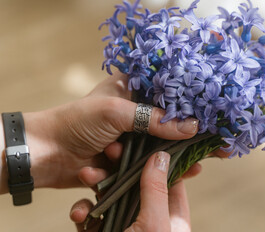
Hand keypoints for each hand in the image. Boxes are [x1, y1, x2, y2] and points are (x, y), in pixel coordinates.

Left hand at [27, 71, 199, 188]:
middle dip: (191, 136)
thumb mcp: (115, 112)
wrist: (46, 153)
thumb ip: (152, 119)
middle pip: (170, 123)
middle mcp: (133, 112)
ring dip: (174, 155)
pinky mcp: (124, 157)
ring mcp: (130, 136)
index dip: (192, 106)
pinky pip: (148, 163)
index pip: (168, 95)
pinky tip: (181, 174)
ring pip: (161, 145)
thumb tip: (192, 126)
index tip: (216, 118)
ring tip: (197, 164)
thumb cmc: (76, 122)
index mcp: (131, 91)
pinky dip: (161, 169)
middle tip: (218, 146)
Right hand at [70, 151, 199, 231]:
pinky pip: (93, 217)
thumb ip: (156, 191)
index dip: (156, 159)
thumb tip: (161, 156)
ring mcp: (122, 226)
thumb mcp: (154, 227)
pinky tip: (79, 215)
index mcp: (170, 218)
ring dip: (96, 186)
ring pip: (111, 197)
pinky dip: (84, 213)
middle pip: (135, 184)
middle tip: (108, 150)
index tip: (142, 139)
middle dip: (119, 168)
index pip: (168, 180)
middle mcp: (147, 219)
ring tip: (85, 175)